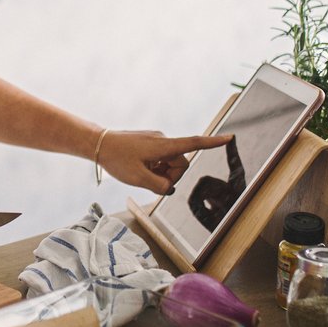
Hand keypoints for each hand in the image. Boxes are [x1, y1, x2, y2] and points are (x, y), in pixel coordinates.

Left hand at [96, 130, 233, 195]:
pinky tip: (139, 168)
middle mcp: (163, 141)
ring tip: (141, 172)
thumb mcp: (138, 178)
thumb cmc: (116, 159)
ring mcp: (156, 142)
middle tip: (149, 179)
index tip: (229, 138)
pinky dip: (154, 168)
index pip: (193, 144)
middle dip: (170, 175)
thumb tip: (169, 188)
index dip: (212, 143)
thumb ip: (159, 186)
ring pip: (169, 164)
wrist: (98, 144)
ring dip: (160, 172)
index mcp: (163, 146)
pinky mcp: (150, 144)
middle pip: (180, 163)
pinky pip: (160, 160)